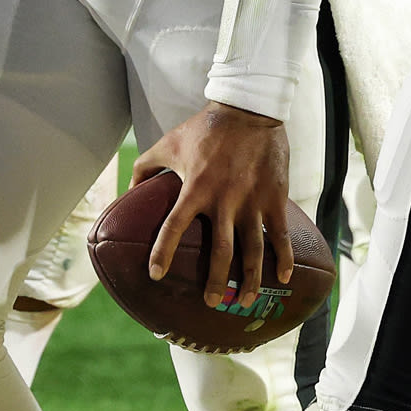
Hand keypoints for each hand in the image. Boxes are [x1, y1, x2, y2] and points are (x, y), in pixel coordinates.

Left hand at [133, 102, 291, 308]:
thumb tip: (127, 194)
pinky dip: (283, 259)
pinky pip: (280, 235)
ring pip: (253, 251)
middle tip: (211, 301)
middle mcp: (224, 199)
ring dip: (250, 280)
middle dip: (216, 281)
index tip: (155, 275)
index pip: (174, 226)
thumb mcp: (169, 143)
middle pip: (220, 252)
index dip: (163, 252)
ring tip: (244, 300)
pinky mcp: (274, 198)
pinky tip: (282, 278)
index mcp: (196, 187)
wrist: (249, 109)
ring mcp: (252, 201)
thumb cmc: (205, 128)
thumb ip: (145, 167)